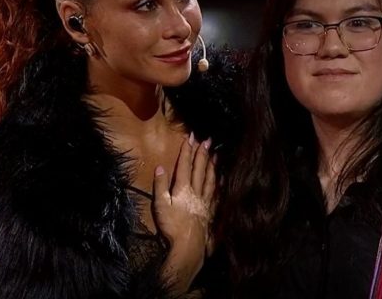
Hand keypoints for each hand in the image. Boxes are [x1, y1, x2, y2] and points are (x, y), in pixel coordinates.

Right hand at [153, 133, 216, 293]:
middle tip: (206, 140)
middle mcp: (196, 191)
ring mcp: (204, 200)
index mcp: (182, 188)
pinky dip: (218, 182)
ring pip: (209, 178)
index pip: (185, 165)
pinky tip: (221, 177)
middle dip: (202, 153)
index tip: (191, 137)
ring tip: (215, 154)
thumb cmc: (172, 225)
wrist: (188, 244)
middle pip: (199, 168)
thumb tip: (160, 167)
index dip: (187, 151)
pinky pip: (215, 192)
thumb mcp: (160, 205)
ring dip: (211, 165)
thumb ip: (161, 185)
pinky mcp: (209, 210)